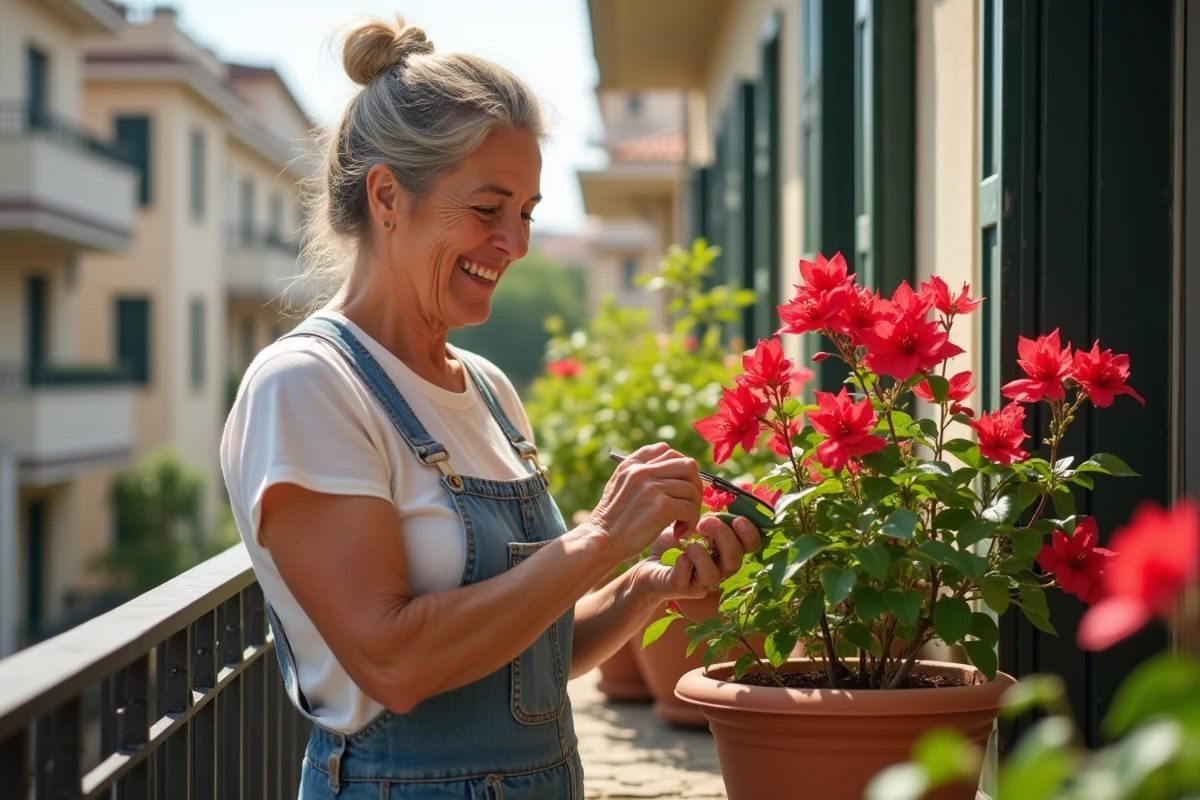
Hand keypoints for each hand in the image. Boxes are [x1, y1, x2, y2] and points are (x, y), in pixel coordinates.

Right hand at [585, 443, 703, 562]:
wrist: (601, 540)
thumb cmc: (612, 519)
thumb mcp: (618, 485)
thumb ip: (638, 472)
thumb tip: (668, 465)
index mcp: (632, 465)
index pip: (667, 451)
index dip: (680, 468)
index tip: (679, 487)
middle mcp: (643, 471)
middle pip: (687, 465)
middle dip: (695, 486)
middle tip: (689, 505)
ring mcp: (652, 487)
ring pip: (691, 489)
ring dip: (693, 509)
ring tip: (682, 523)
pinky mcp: (661, 506)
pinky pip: (690, 509)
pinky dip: (690, 522)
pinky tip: (680, 532)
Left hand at [634, 513, 762, 599]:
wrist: (649, 563)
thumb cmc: (674, 542)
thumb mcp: (693, 523)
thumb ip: (710, 515)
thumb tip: (722, 493)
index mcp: (726, 550)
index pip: (750, 546)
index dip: (750, 534)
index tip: (739, 519)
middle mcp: (719, 568)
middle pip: (735, 560)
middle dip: (724, 538)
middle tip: (707, 522)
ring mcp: (701, 582)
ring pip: (713, 574)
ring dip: (703, 555)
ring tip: (689, 544)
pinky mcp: (680, 588)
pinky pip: (688, 581)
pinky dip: (685, 567)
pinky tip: (680, 556)